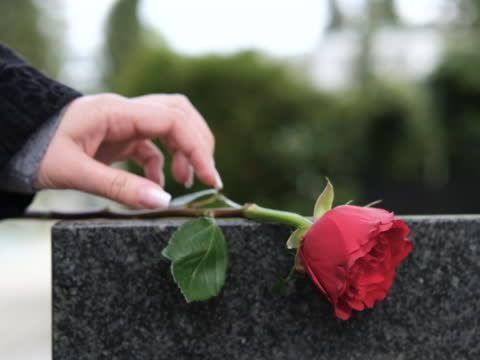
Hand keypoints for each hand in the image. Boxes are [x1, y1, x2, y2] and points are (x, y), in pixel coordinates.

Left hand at [37, 93, 221, 208]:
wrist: (15, 141)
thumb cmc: (37, 150)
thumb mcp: (75, 172)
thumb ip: (120, 187)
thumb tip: (163, 202)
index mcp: (116, 112)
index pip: (171, 120)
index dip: (197, 147)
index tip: (210, 177)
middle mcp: (125, 111)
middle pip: (179, 114)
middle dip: (198, 144)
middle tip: (206, 177)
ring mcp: (124, 122)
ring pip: (170, 125)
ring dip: (185, 150)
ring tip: (185, 180)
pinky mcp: (120, 136)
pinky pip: (153, 144)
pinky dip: (163, 163)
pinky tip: (159, 184)